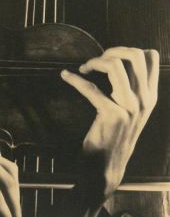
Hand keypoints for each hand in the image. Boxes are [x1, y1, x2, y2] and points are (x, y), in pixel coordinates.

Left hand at [61, 47, 158, 196]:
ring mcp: (130, 107)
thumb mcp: (133, 112)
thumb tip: (118, 64)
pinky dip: (75, 79)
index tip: (112, 57)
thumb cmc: (116, 137)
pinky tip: (65, 76)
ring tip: (84, 68)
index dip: (129, 50)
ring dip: (95, 61)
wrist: (108, 166)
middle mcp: (144, 100)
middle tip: (96, 60)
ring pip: (115, 65)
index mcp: (150, 96)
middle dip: (112, 50)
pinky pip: (91, 88)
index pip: (151, 57)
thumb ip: (131, 90)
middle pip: (135, 55)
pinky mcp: (111, 115)